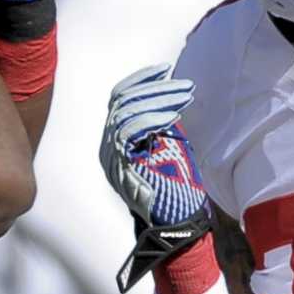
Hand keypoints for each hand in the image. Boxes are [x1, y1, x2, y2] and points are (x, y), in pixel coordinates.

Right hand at [100, 63, 213, 290]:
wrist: (177, 223)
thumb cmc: (178, 187)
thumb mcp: (170, 145)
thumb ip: (163, 121)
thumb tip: (169, 90)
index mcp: (118, 141)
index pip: (120, 99)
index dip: (141, 80)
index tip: (165, 70)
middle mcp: (108, 147)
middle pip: (121, 101)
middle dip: (155, 88)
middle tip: (185, 86)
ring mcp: (110, 157)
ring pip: (124, 112)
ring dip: (158, 100)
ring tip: (185, 97)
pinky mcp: (118, 165)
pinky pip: (128, 130)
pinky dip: (151, 118)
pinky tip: (173, 116)